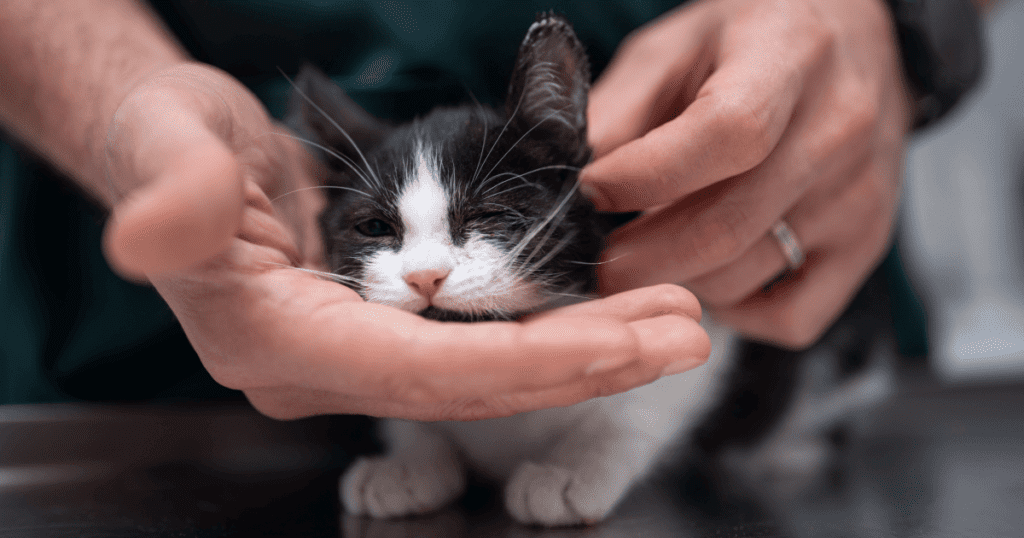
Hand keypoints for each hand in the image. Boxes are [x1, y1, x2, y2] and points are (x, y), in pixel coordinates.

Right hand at [102, 63, 709, 420]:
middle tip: (685, 333)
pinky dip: (546, 331)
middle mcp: (326, 367)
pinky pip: (477, 348)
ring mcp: (356, 355)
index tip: (625, 342)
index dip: (529, 360)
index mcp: (279, 341)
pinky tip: (607, 312)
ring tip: (673, 322)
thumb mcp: (167, 146)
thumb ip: (174, 191)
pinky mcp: (379, 334)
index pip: (426, 371)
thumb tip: (158, 233)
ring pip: (489, 370)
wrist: (178, 154)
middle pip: (477, 382)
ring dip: (584, 348)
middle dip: (585, 361)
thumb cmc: (171, 145)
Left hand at [583, 0, 912, 348]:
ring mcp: (858, 194)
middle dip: (637, 259)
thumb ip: (618, 111)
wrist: (854, 37)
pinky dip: (736, 314)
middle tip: (596, 261)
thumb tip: (566, 189)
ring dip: (676, 281)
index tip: (590, 193)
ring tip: (651, 253)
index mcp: (786, 55)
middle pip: (724, 227)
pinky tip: (713, 274)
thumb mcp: (673, 46)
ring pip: (744, 278)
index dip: (643, 178)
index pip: (724, 134)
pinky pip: (792, 319)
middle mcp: (837, 127)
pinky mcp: (867, 244)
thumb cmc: (749, 38)